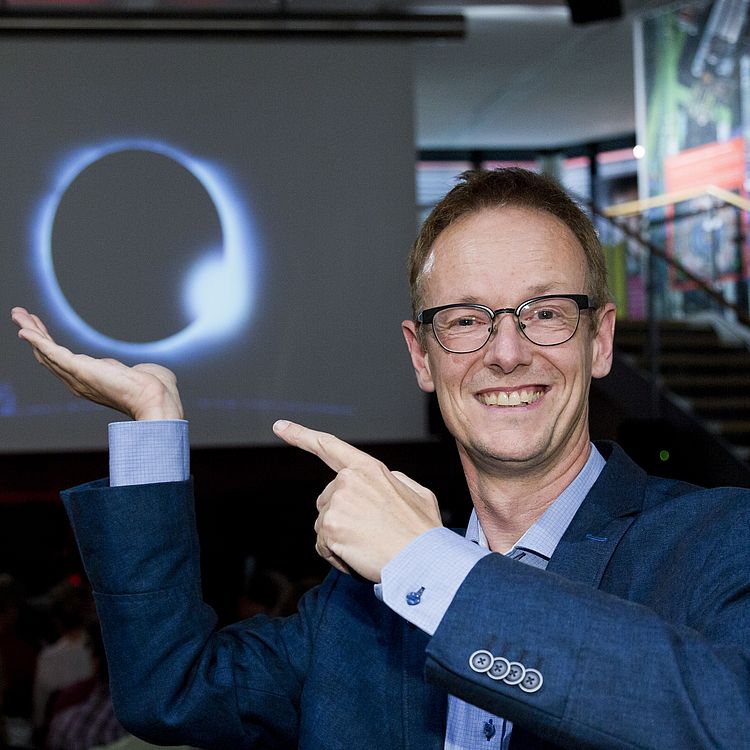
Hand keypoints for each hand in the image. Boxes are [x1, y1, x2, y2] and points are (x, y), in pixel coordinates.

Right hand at [11, 307, 183, 420]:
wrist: (155, 397)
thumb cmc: (154, 389)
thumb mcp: (138, 375)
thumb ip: (136, 372)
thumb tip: (142, 370)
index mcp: (89, 382)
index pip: (62, 361)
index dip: (48, 345)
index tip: (39, 328)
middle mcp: (78, 382)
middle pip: (48, 355)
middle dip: (34, 333)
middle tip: (20, 315)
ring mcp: (77, 377)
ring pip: (46, 352)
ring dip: (32, 331)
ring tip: (18, 313)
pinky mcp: (79, 369)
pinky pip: (53, 352)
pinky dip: (38, 340)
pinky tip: (26, 329)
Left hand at [273, 419, 441, 581]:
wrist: (423, 560)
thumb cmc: (423, 532)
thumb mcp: (418, 494)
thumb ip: (396, 482)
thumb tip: (384, 483)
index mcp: (369, 469)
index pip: (329, 447)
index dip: (301, 435)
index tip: (279, 426)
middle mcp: (348, 480)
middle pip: (327, 502)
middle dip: (341, 520)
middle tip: (371, 535)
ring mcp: (337, 503)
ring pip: (324, 527)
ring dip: (341, 541)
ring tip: (370, 547)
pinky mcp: (329, 527)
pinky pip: (324, 547)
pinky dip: (338, 557)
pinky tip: (361, 557)